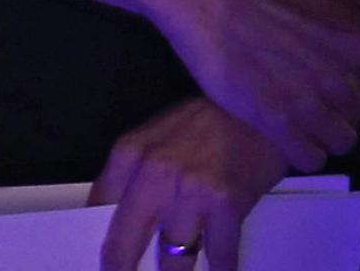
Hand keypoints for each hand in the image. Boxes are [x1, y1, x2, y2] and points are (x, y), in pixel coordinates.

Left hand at [97, 97, 288, 270]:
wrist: (262, 105)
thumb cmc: (210, 122)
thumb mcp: (160, 136)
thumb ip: (135, 172)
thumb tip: (120, 219)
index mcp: (130, 153)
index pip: (98, 208)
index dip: (99, 238)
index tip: (105, 261)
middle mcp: (154, 175)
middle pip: (124, 246)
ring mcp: (190, 192)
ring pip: (172, 259)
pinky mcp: (226, 206)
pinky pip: (219, 254)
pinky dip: (222, 268)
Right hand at [153, 0, 359, 167]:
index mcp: (357, 41)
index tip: (344, 75)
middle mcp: (338, 74)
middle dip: (347, 106)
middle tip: (325, 99)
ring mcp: (306, 100)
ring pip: (342, 140)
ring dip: (331, 135)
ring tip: (313, 125)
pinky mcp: (272, 120)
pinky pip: (310, 158)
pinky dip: (307, 154)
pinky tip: (295, 141)